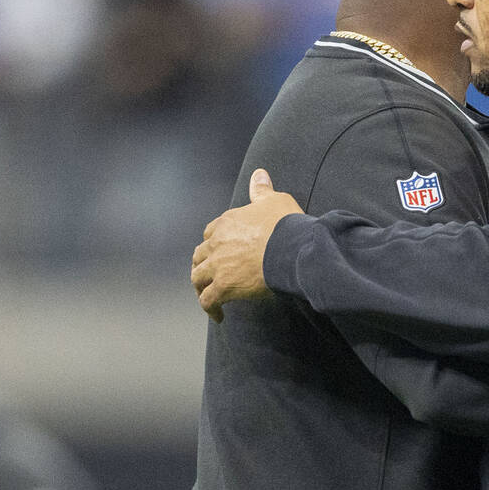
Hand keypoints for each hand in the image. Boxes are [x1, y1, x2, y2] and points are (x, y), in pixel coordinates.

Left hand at [191, 169, 303, 321]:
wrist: (290, 247)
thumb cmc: (285, 223)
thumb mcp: (274, 200)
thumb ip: (262, 190)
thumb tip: (258, 173)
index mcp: (226, 222)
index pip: (210, 232)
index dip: (214, 242)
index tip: (222, 250)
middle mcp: (216, 243)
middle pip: (200, 256)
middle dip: (203, 265)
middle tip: (212, 275)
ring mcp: (218, 266)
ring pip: (198, 278)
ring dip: (201, 287)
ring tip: (210, 295)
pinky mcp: (224, 286)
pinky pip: (208, 301)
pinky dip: (210, 308)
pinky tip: (219, 315)